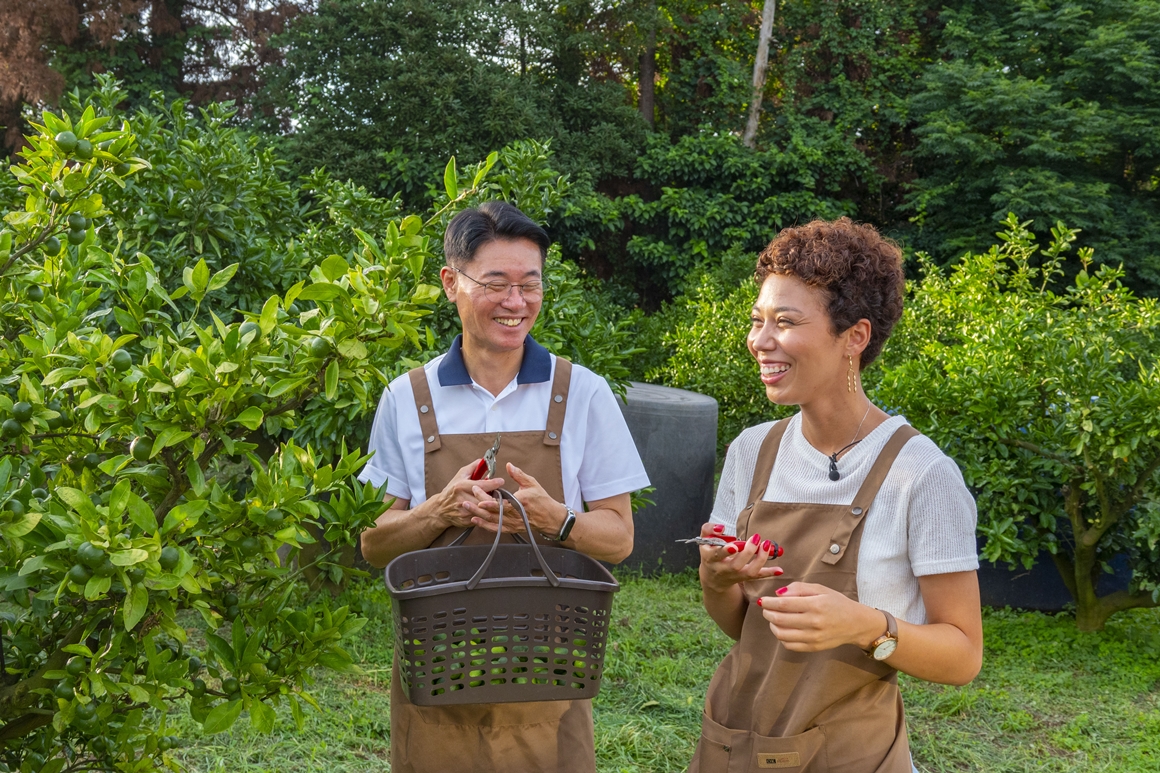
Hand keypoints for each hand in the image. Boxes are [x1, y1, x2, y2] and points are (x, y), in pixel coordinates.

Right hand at [432, 459, 504, 528]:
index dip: (493, 483)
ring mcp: (464, 511)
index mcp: (461, 486)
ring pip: (485, 510)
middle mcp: (462, 499)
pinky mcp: (466, 521)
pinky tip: (487, 509)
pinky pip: (481, 517)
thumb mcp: (461, 475)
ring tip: (495, 501)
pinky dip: (486, 513)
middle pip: (485, 499)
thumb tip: (485, 461)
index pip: (481, 485)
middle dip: (495, 496)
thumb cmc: (452, 490)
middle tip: (500, 493)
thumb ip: (474, 467)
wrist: (441, 508)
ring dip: (492, 505)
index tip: (501, 481)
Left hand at [463, 463, 566, 536]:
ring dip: (477, 515)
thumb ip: (518, 474)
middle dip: (477, 504)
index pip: (497, 500)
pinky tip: (476, 520)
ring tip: (467, 508)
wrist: (550, 518)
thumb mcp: (532, 483)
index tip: (475, 488)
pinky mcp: (511, 528)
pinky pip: (495, 529)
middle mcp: (514, 514)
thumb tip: (508, 465)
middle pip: (491, 511)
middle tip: (466, 498)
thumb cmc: (542, 500)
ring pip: (491, 520)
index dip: (484, 495)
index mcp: (519, 502)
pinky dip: (484, 525)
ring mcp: (512, 523)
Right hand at [698, 522, 781, 593]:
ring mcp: (735, 575)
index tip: (735, 545)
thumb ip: (708, 530)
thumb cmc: (710, 552)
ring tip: (767, 545)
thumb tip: (722, 528)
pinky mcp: (744, 578)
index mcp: (710, 558)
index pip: (716, 555)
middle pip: (735, 565)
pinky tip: (780, 570)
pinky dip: (769, 573)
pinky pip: (758, 576)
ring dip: (760, 559)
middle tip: (755, 538)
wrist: (713, 577)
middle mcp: (723, 569)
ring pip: (749, 572)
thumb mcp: (704, 540)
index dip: (725, 551)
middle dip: (747, 552)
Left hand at [757, 582, 883, 651]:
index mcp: (816, 605)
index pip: (784, 604)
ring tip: (773, 618)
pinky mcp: (814, 648)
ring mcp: (814, 638)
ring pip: (782, 634)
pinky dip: (781, 637)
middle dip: (767, 613)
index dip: (769, 602)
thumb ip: (798, 588)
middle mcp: (814, 623)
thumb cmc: (837, 603)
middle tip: (765, 608)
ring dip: (772, 626)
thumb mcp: (820, 589)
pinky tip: (783, 629)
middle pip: (780, 620)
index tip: (763, 600)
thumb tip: (778, 594)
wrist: (856, 623)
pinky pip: (789, 645)